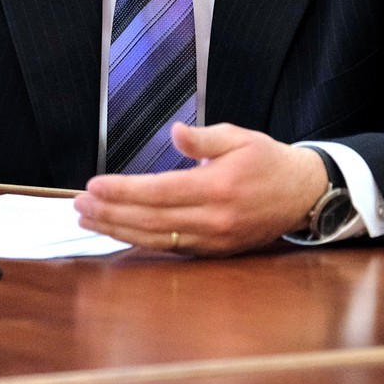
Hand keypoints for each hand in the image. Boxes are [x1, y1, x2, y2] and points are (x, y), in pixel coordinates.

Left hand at [73, 123, 328, 255]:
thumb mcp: (240, 138)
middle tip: (79, 205)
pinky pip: (171, 248)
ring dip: (118, 230)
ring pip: (156, 239)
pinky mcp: (215, 251)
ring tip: (89, 220)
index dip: (123, 191)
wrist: (304, 195)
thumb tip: (175, 132)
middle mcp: (213, 219)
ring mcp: (214, 240)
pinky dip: (140, 241)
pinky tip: (119, 232)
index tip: (94, 186)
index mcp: (218, 188)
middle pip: (150, 220)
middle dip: (110, 213)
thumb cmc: (269, 161)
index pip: (158, 192)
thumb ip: (204, 139)